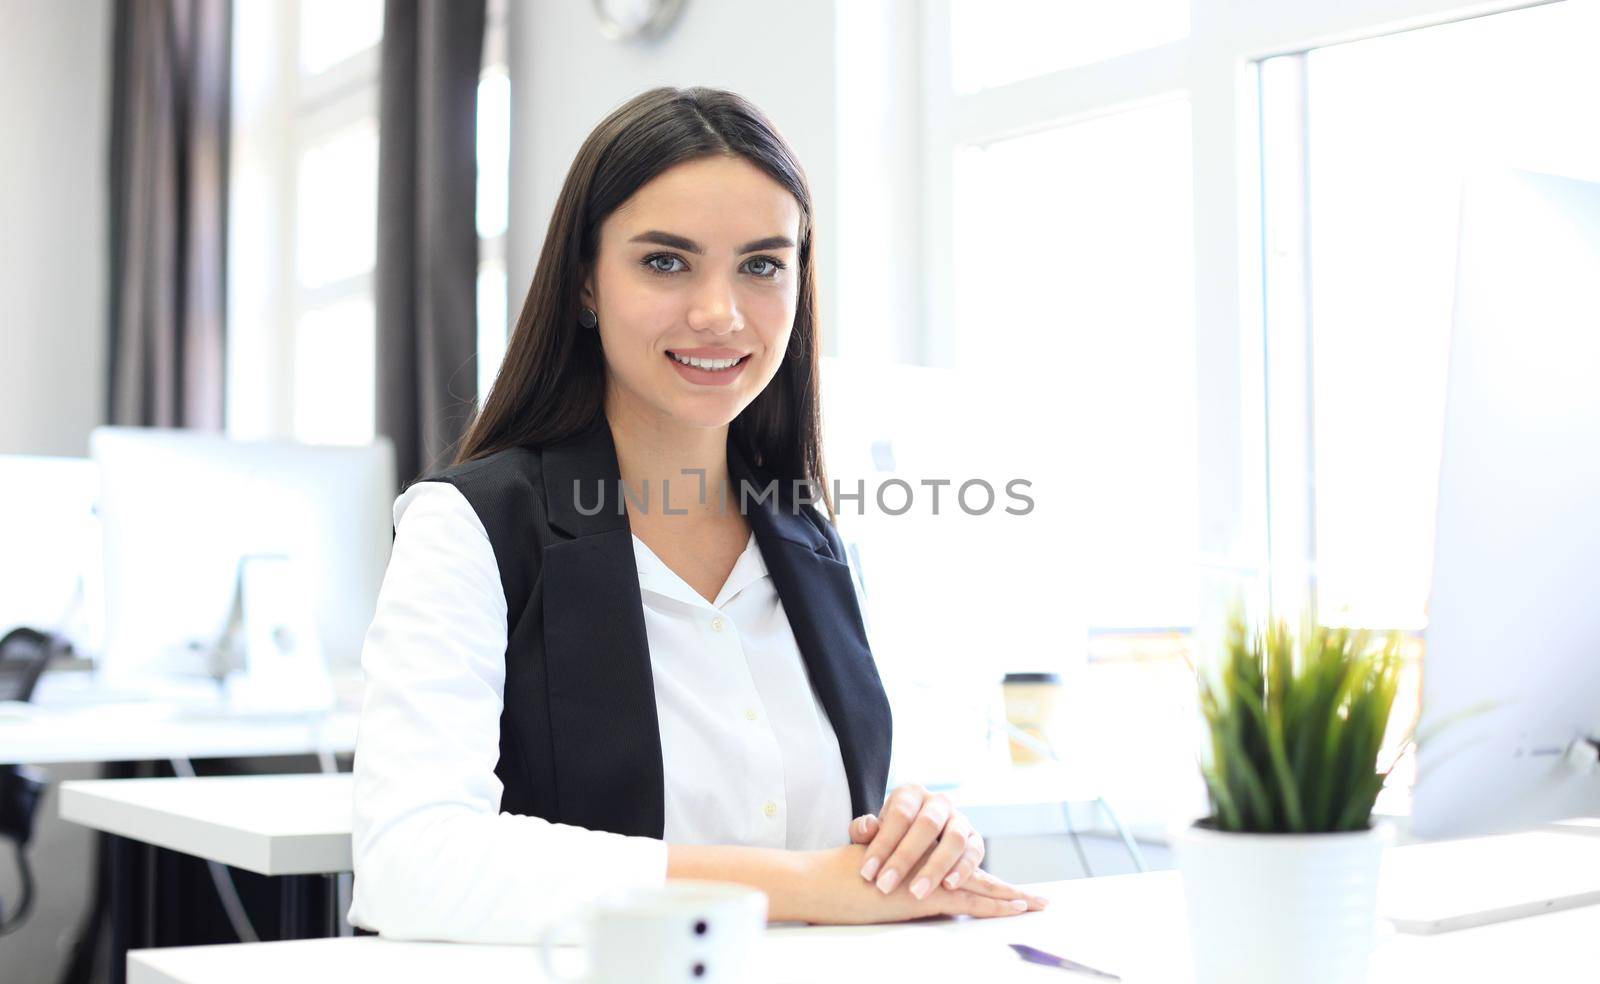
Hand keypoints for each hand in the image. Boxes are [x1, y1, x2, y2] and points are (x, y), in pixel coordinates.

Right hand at [796, 843, 1043, 924]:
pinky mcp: (926, 892)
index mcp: (916, 861)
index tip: (1013, 894)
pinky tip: (1015, 906)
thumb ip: (884, 865)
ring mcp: (928, 876)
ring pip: (977, 882)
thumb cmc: (840, 881)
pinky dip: (994, 902)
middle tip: (1041, 902)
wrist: (823, 881)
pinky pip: (968, 897)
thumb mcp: (869, 871)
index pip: (958, 868)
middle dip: (1007, 890)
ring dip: (1009, 894)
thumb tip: (886, 862)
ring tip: (1038, 904)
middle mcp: (926, 863)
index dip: (984, 879)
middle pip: (975, 873)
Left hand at [852, 783, 1045, 906]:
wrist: (916, 838)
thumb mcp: (872, 831)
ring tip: (916, 893)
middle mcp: (938, 802)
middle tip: (885, 886)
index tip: (866, 874)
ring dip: (935, 867)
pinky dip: (963, 870)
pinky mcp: (975, 839)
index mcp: (911, 793)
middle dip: (904, 858)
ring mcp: (960, 819)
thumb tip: (866, 827)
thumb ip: (863, 830)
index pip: (899, 814)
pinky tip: (947, 887)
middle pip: (927, 825)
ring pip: (954, 839)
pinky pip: (975, 852)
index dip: (882, 844)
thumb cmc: (890, 836)